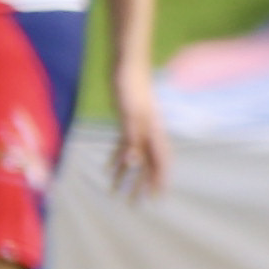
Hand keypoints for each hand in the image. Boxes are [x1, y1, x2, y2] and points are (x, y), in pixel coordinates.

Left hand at [109, 64, 171, 199]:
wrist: (126, 65)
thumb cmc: (131, 87)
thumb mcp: (131, 115)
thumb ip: (133, 140)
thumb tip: (132, 164)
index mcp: (154, 132)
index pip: (160, 162)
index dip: (159, 181)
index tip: (155, 199)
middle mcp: (149, 133)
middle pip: (147, 164)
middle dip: (140, 185)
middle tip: (133, 204)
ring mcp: (139, 127)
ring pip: (134, 157)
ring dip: (126, 175)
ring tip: (115, 192)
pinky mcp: (128, 121)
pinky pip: (124, 146)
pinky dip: (117, 159)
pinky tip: (109, 168)